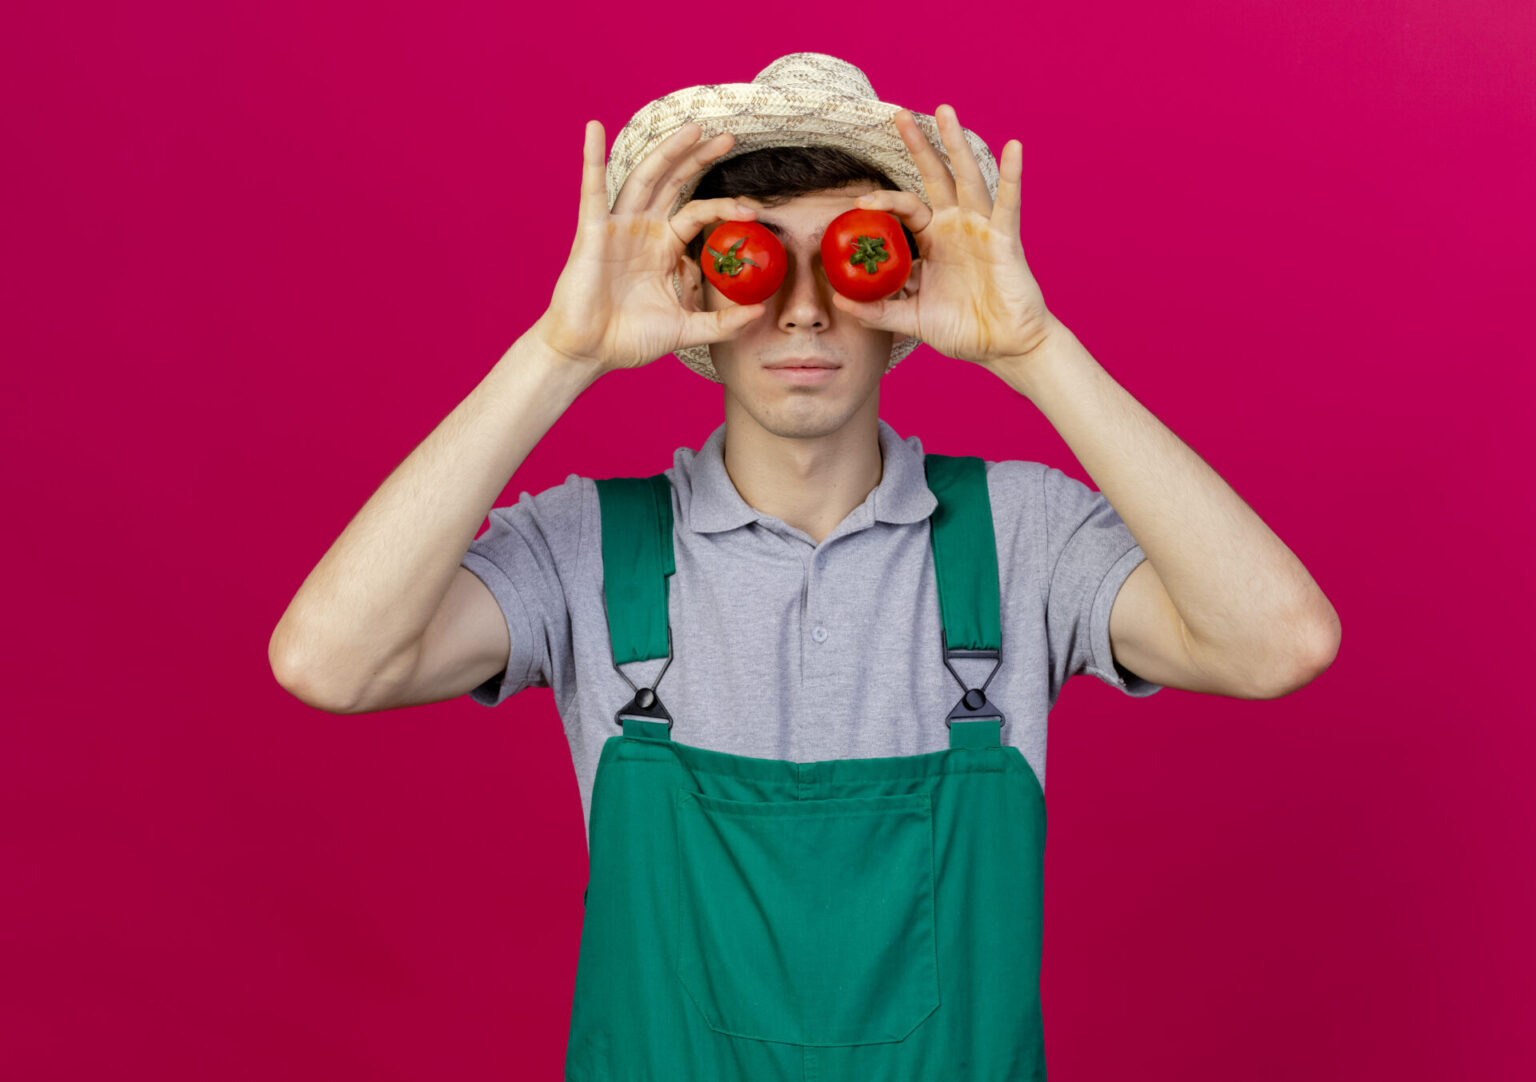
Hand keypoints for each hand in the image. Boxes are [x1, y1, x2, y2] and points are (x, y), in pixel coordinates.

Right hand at [532, 120, 766, 374]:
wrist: (589, 353)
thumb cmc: (629, 340)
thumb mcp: (685, 329)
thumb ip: (721, 322)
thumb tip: (759, 312)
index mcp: (662, 247)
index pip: (697, 213)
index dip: (724, 206)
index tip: (753, 209)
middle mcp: (641, 230)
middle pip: (673, 183)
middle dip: (698, 158)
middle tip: (728, 136)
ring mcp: (616, 228)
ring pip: (643, 179)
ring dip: (666, 152)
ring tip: (692, 127)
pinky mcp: (592, 233)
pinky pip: (592, 190)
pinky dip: (591, 158)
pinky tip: (594, 129)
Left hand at [830, 104, 1061, 371]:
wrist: (1001, 347)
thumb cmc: (961, 330)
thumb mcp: (911, 320)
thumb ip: (877, 310)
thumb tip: (838, 300)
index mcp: (931, 242)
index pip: (903, 208)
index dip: (882, 201)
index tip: (858, 201)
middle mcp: (955, 227)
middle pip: (934, 177)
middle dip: (918, 145)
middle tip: (898, 114)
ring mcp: (980, 228)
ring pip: (967, 178)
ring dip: (955, 144)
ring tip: (944, 111)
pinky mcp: (1004, 238)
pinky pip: (1008, 203)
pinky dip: (1012, 175)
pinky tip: (1013, 146)